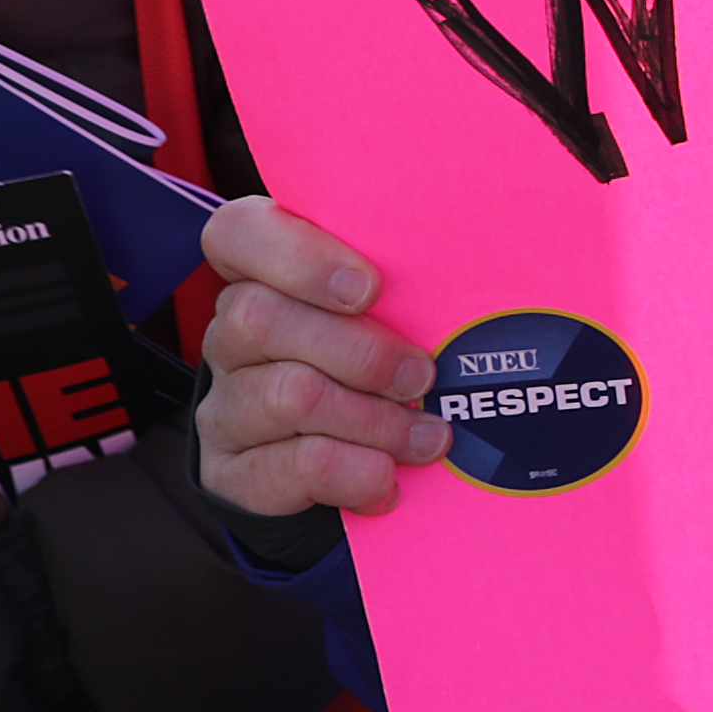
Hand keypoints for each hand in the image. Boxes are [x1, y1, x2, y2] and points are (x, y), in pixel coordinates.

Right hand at [191, 197, 451, 520]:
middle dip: (363, 351)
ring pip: (288, 395)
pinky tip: (389, 478)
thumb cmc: (380, 360)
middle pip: (261, 319)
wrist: (330, 464)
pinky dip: (356, 472)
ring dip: (375, 419)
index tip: (370, 288)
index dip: (298, 257)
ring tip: (428, 437)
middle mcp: (231, 335)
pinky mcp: (232, 470)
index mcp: (263, 276)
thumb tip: (488, 256)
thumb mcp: (393, 310)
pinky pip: (292, 465)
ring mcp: (223, 404)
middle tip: (423, 377)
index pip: (237, 233)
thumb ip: (410, 279)